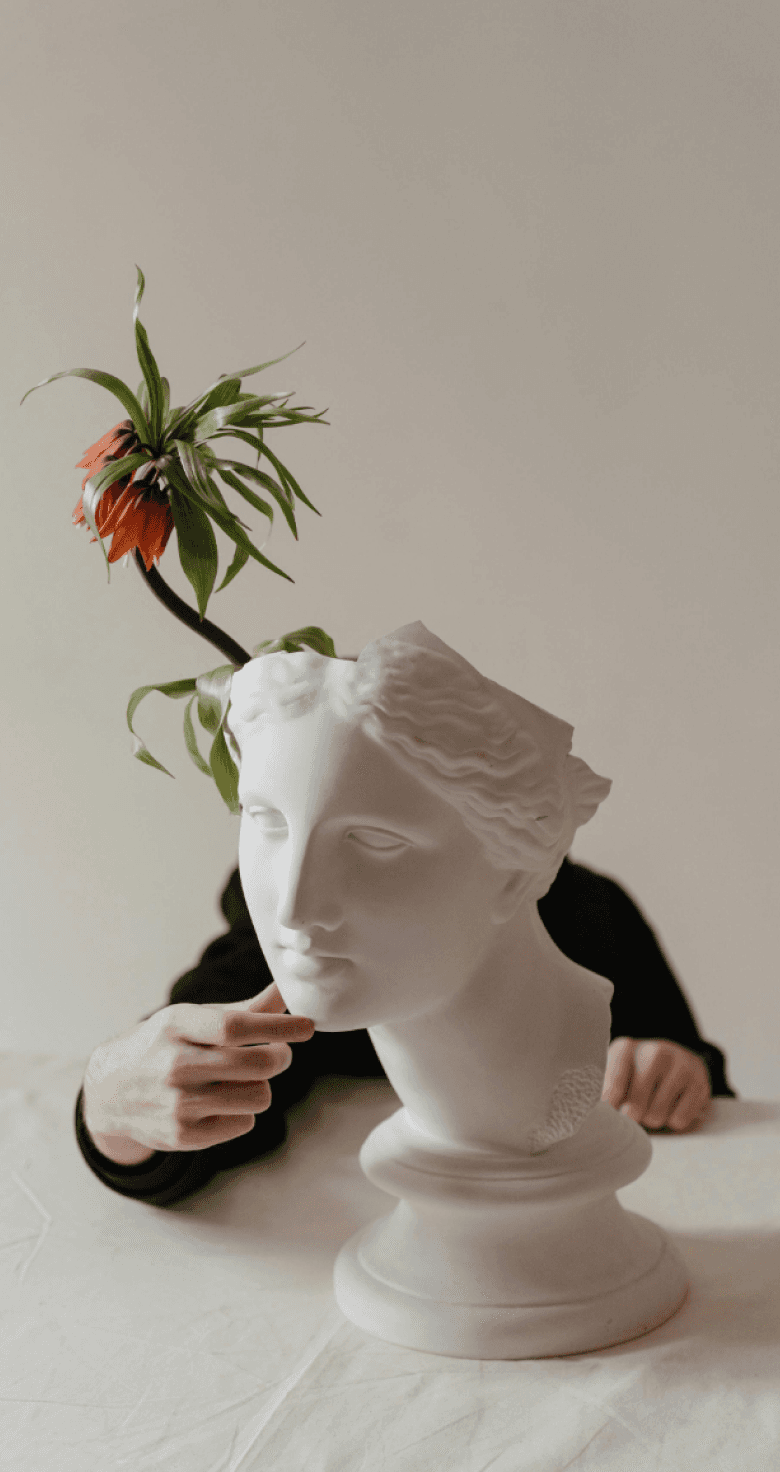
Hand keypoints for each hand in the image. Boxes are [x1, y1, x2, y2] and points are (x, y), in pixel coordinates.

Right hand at [82, 982, 314, 1164]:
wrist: (109, 1090)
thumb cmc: (163, 1044)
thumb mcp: (193, 1018)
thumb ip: (245, 1009)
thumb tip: (288, 990)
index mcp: (176, 1025)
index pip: (236, 1026)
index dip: (279, 1028)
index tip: (308, 1027)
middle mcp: (174, 1064)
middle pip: (257, 1065)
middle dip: (280, 1057)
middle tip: (278, 1054)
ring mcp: (177, 1104)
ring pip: (258, 1096)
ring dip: (261, 1086)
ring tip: (242, 1079)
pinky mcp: (183, 1136)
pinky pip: (244, 1123)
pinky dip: (243, 1111)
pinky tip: (221, 1102)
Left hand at [602, 1037, 711, 1132]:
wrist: (678, 1058)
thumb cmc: (637, 1070)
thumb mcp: (616, 1069)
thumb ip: (603, 1088)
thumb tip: (597, 1114)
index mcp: (627, 1048)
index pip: (613, 1086)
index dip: (609, 1108)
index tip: (607, 1119)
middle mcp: (655, 1052)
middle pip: (635, 1107)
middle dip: (633, 1117)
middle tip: (633, 1111)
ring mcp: (681, 1066)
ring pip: (657, 1116)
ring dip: (653, 1120)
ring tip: (653, 1106)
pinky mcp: (700, 1083)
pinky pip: (679, 1120)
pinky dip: (673, 1120)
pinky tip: (672, 1105)